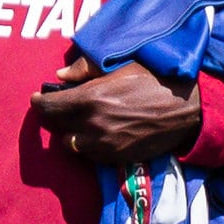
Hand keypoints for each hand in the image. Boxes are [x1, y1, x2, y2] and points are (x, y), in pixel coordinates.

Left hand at [30, 56, 200, 163]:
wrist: (185, 107)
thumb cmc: (153, 79)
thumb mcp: (120, 65)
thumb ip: (85, 69)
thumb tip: (60, 76)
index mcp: (91, 98)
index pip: (48, 107)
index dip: (39, 102)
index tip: (38, 98)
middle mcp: (93, 124)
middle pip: (56, 127)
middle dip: (56, 116)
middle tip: (62, 107)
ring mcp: (104, 145)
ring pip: (71, 144)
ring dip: (72, 133)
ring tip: (82, 122)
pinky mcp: (116, 158)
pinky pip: (90, 155)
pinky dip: (89, 145)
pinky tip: (100, 132)